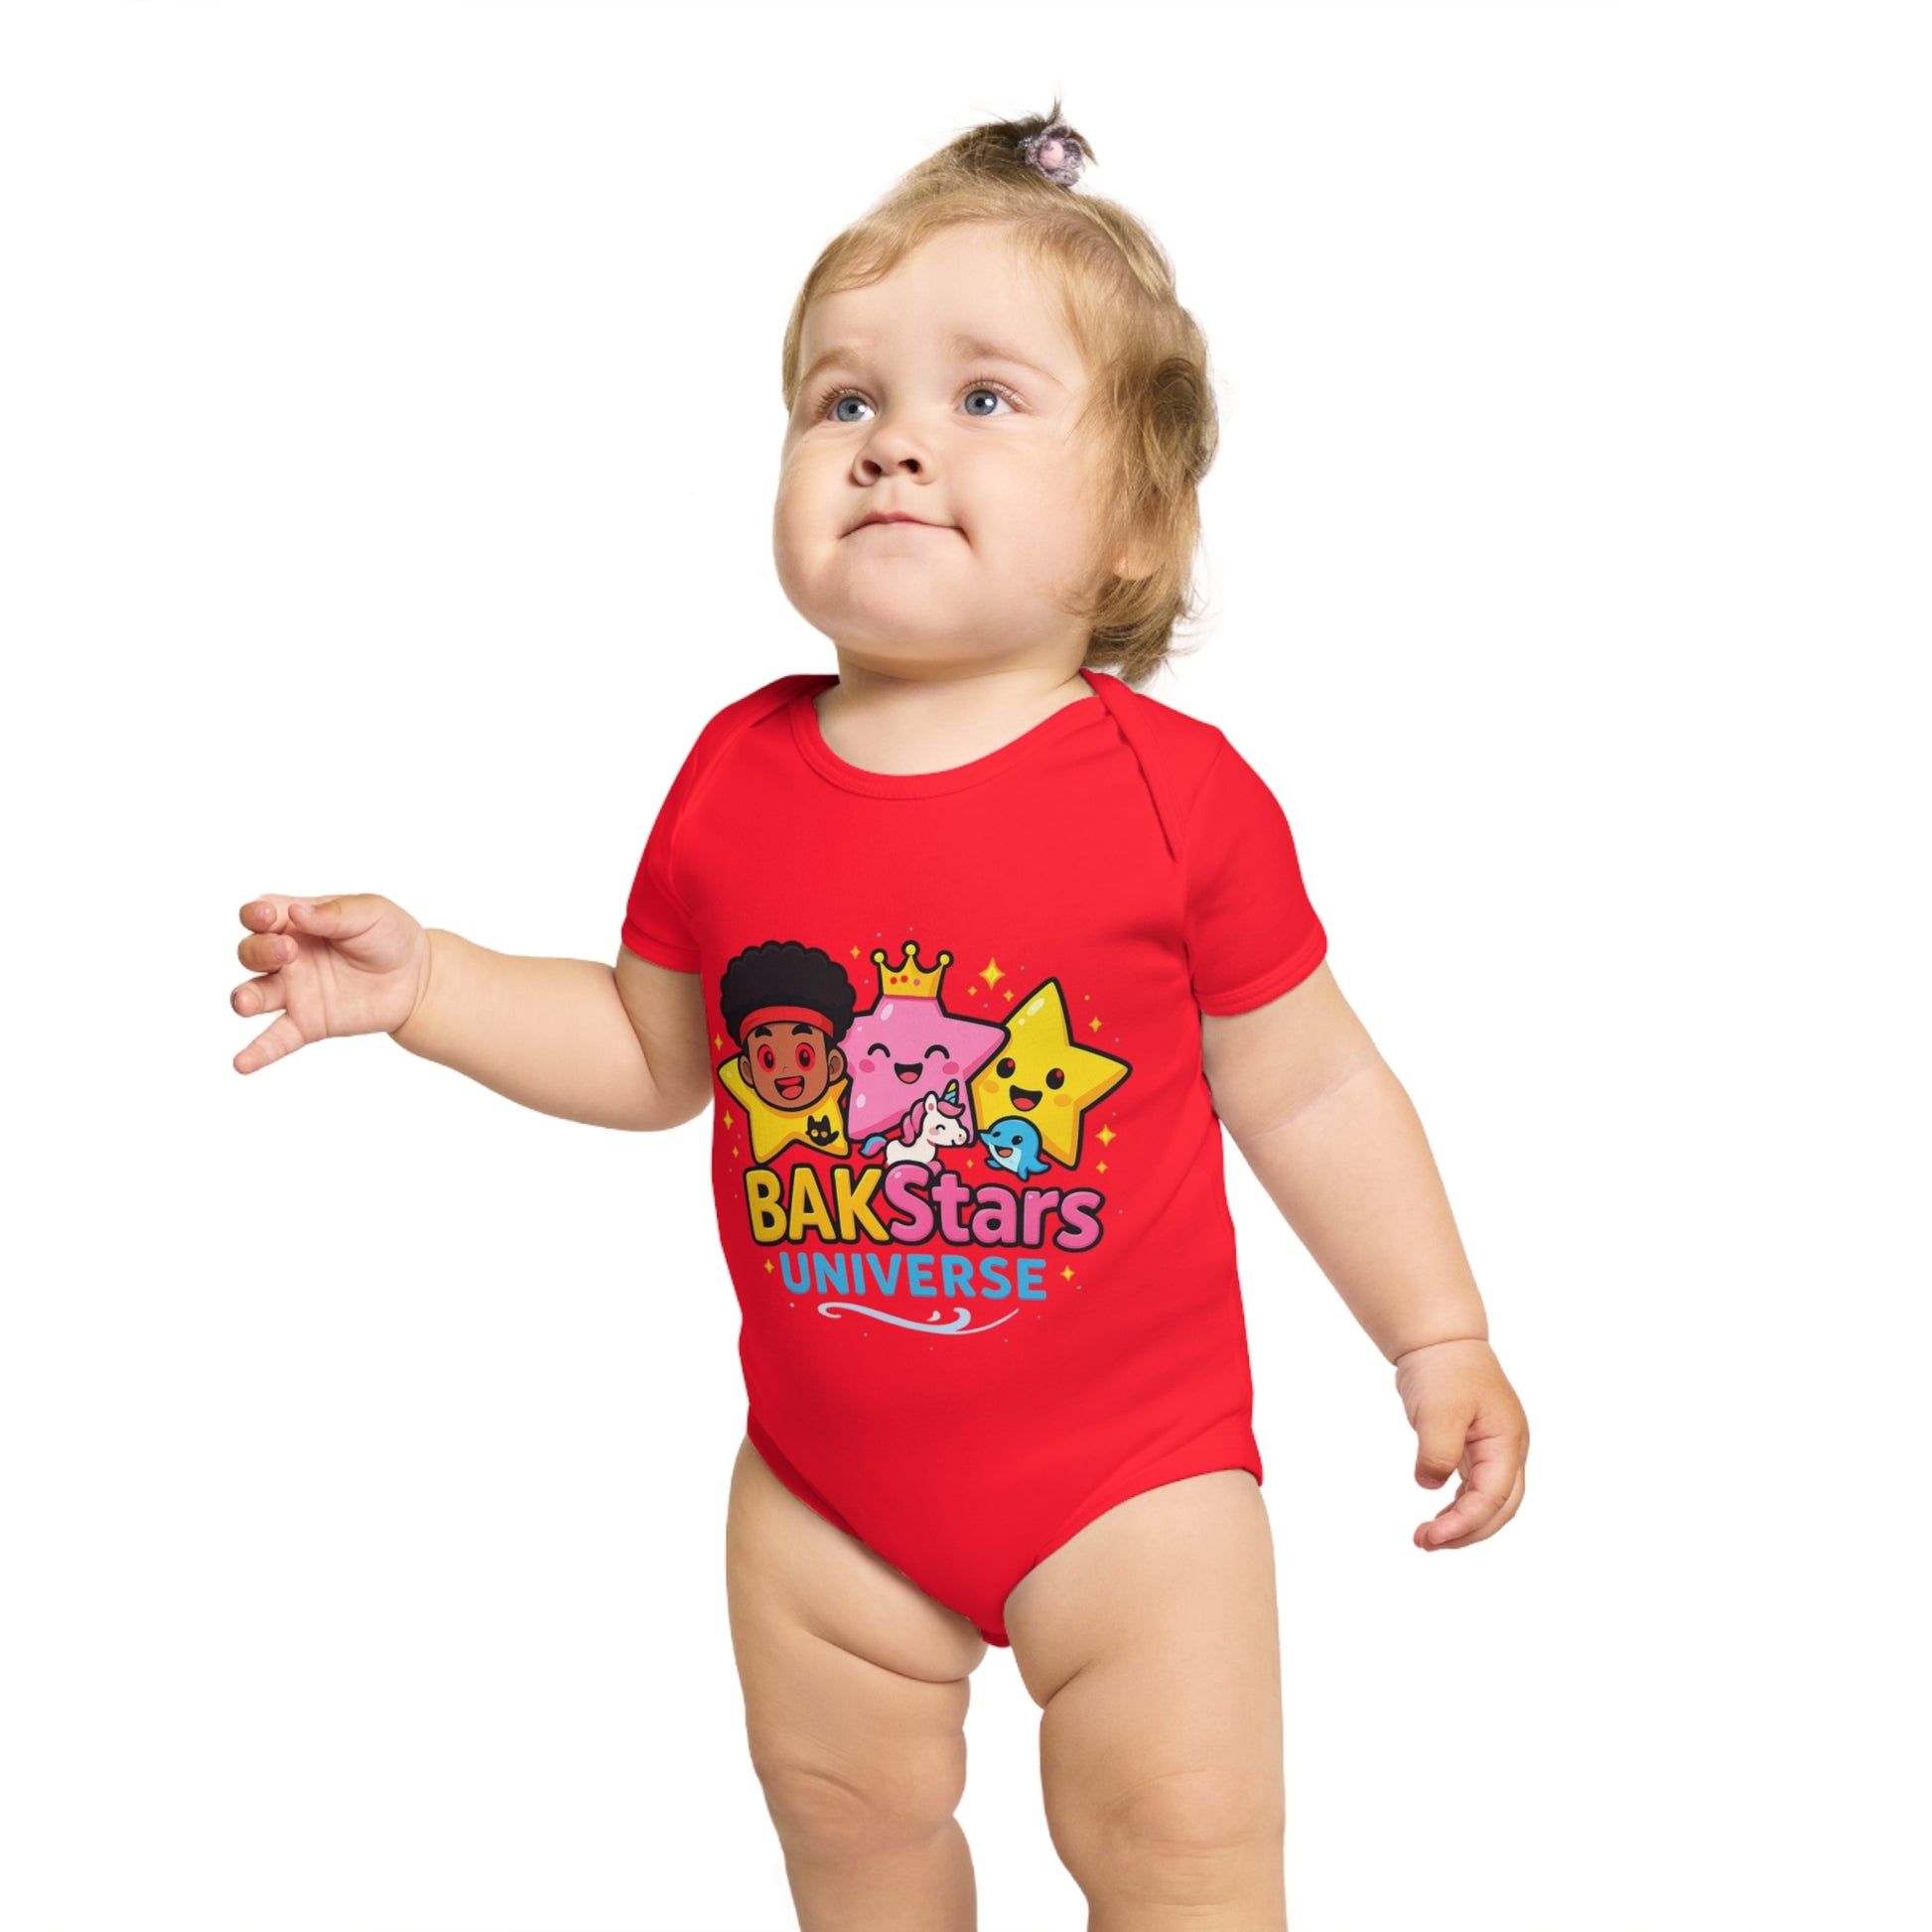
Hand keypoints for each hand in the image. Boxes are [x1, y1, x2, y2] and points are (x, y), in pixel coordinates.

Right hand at [230, 894, 430, 1073]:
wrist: (418, 979)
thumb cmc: (390, 936)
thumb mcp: (370, 912)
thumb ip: (334, 913)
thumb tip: (296, 911)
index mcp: (296, 922)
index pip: (259, 916)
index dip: (255, 914)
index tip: (268, 915)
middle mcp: (286, 957)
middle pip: (251, 953)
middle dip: (259, 951)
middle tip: (288, 952)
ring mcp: (294, 992)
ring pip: (254, 994)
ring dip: (245, 997)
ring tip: (246, 1004)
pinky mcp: (307, 1023)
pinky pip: (276, 1039)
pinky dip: (258, 1052)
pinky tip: (242, 1064)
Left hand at [1393, 1337, 1528, 1550]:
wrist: (1441, 1340)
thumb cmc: (1445, 1369)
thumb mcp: (1438, 1410)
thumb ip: (1437, 1450)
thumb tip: (1430, 1485)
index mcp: (1507, 1442)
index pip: (1493, 1496)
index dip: (1465, 1522)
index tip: (1433, 1535)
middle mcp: (1508, 1451)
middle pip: (1499, 1508)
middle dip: (1467, 1532)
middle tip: (1426, 1543)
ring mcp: (1494, 1451)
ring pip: (1488, 1502)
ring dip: (1462, 1524)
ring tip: (1426, 1538)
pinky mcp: (1476, 1449)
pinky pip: (1474, 1489)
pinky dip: (1458, 1507)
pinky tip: (1438, 1518)